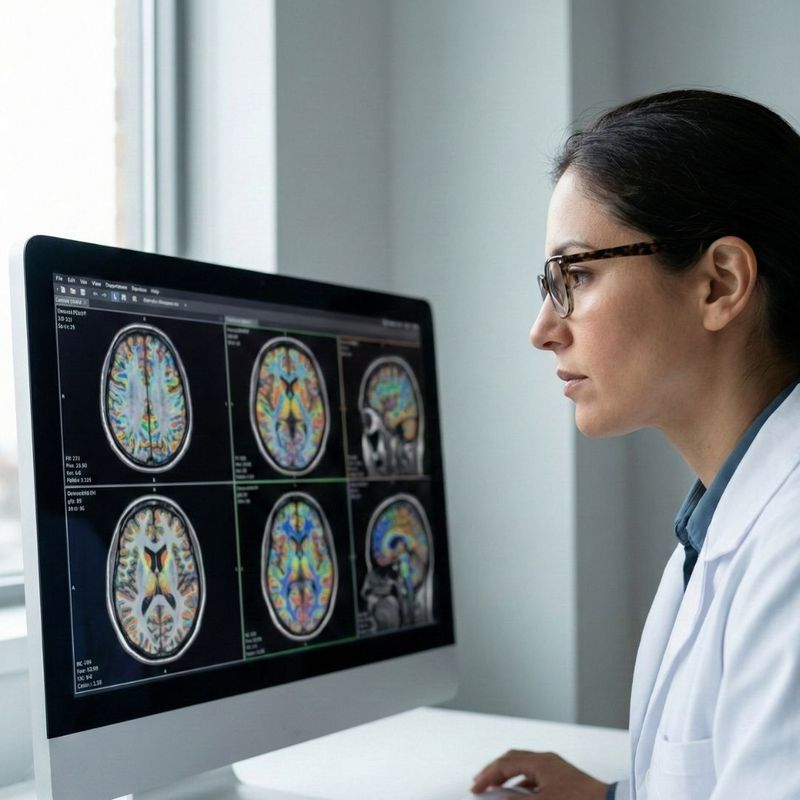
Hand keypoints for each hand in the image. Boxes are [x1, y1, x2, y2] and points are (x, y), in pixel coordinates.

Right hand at [471, 750, 608, 798]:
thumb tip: (498, 798)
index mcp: (540, 761)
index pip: (505, 763)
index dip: (488, 776)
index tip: (476, 787)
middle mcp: (547, 760)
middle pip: (513, 759)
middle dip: (495, 771)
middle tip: (481, 782)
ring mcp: (555, 768)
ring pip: (524, 767)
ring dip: (509, 778)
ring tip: (497, 790)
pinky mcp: (563, 779)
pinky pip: (535, 776)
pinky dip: (522, 784)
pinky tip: (520, 795)